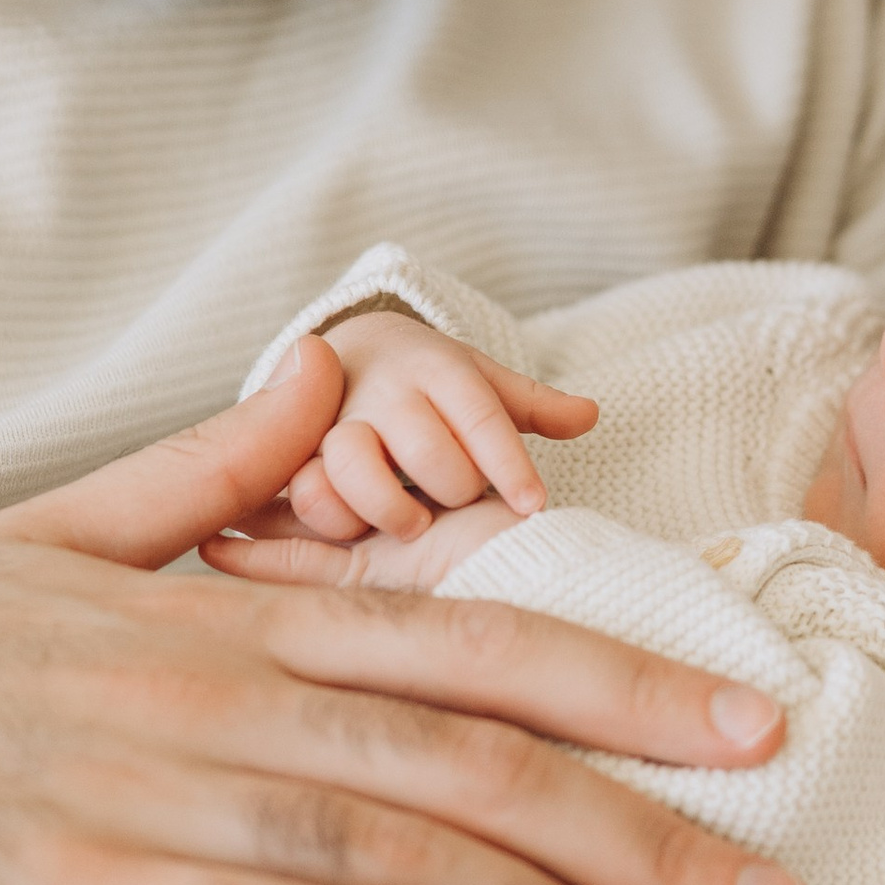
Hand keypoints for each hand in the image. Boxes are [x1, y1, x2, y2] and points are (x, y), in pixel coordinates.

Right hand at [0, 342, 805, 884]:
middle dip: (657, 824)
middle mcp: (224, 693)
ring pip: (420, 854)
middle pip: (485, 753)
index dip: (631, 676)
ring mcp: (163, 796)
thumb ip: (210, 473)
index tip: (761, 720)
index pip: (474, 638)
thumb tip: (328, 373)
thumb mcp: (51, 535)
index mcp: (230, 614)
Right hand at [275, 308, 598, 542]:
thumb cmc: (432, 385)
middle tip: (461, 501)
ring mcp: (334, 420)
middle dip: (453, 484)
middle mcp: (387, 391)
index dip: (509, 465)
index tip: (533, 506)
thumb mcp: (481, 383)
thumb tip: (590, 415)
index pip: (483, 417)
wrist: (350, 352)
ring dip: (388, 504)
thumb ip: (532, 406)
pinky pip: (305, 488)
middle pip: (427, 448)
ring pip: (353, 461)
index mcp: (441, 370)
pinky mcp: (294, 452)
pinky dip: (331, 515)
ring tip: (413, 524)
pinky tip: (356, 532)